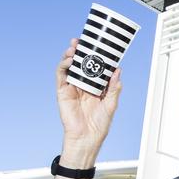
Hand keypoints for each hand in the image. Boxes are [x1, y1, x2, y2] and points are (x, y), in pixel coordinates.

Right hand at [55, 38, 122, 165]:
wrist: (87, 138)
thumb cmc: (99, 124)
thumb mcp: (111, 104)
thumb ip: (114, 87)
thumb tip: (118, 70)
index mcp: (96, 87)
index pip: (95, 67)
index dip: (96, 56)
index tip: (99, 45)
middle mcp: (83, 85)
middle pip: (81, 64)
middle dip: (81, 51)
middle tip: (83, 40)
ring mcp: (72, 87)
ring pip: (70, 66)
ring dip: (71, 55)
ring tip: (74, 47)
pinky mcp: (63, 92)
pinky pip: (61, 75)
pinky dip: (63, 66)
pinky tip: (69, 60)